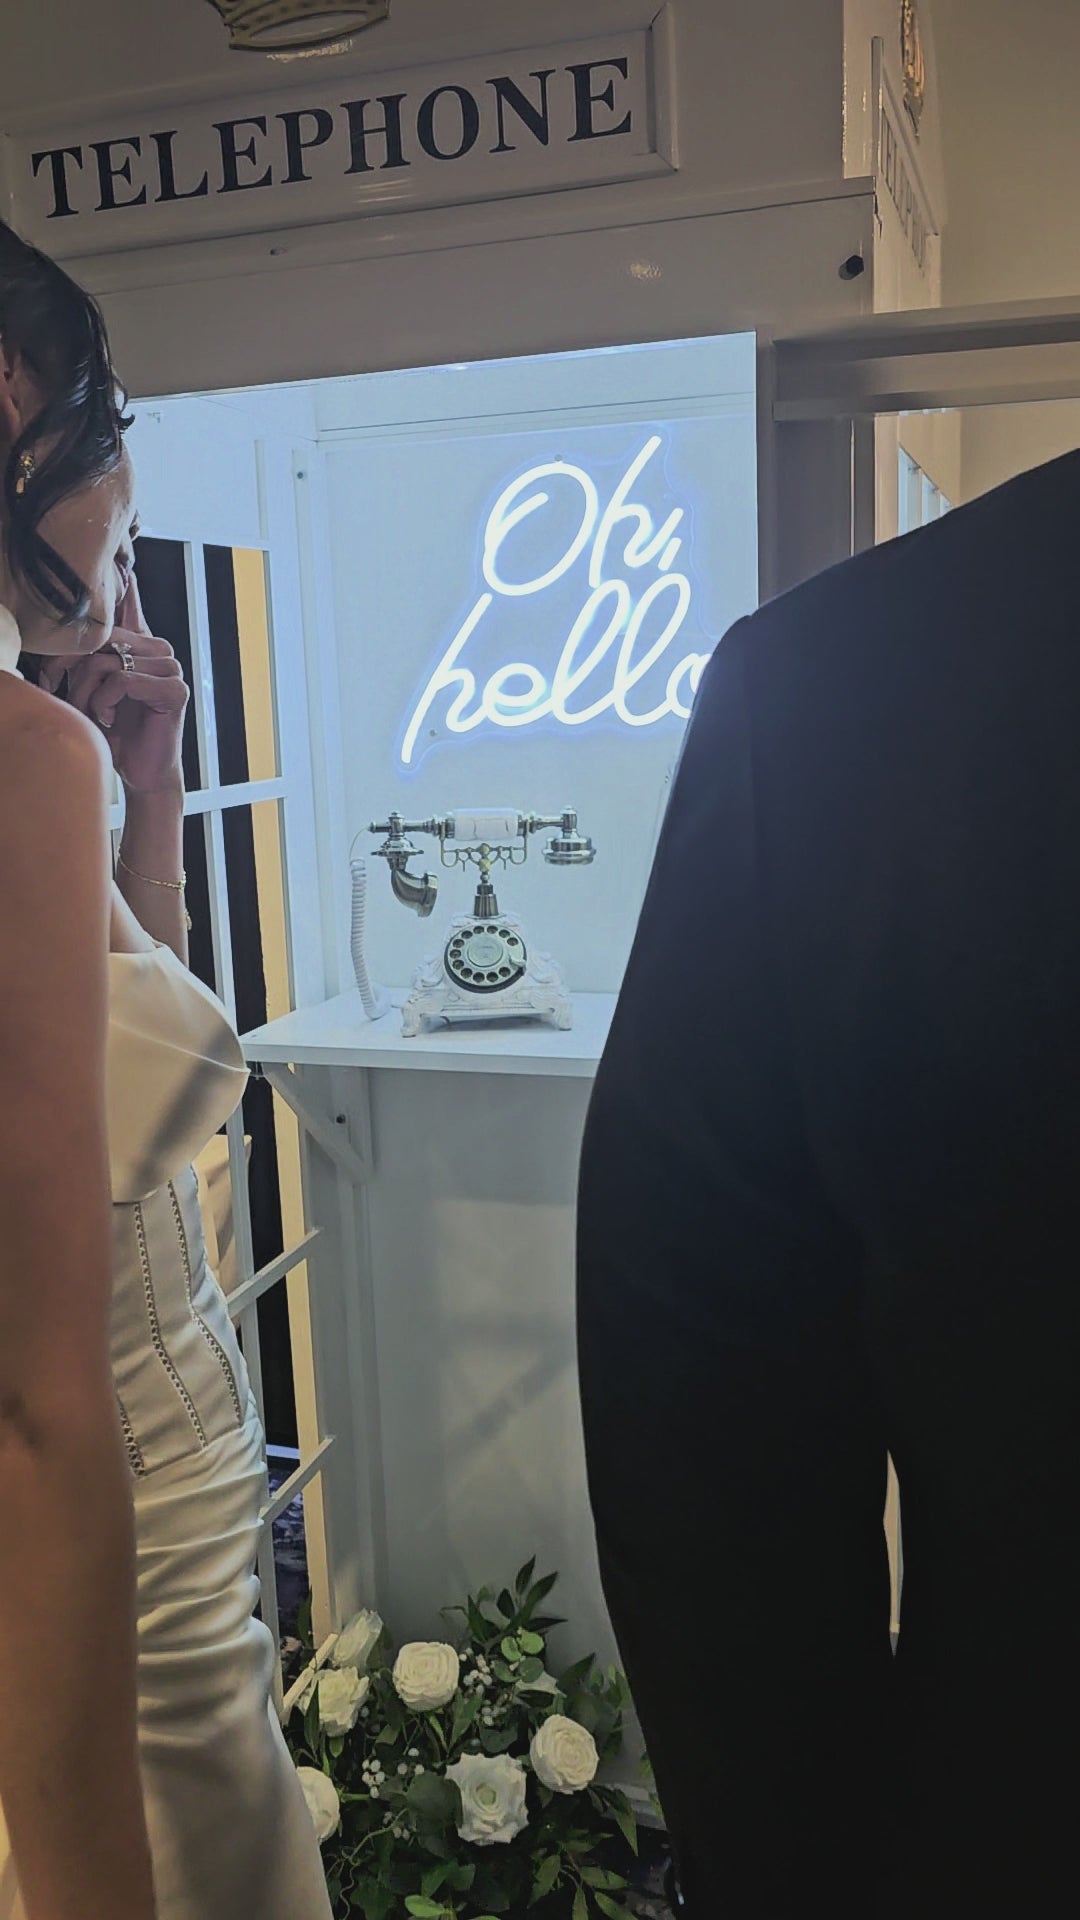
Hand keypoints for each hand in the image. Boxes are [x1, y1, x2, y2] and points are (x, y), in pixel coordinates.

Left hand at [41, 578, 188, 795]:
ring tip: (93, 713)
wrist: (139, 770)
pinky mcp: (175, 689)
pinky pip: (123, 680)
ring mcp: (171, 666)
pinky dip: (105, 702)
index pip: (128, 600)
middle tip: (66, 696)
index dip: (123, 581)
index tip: (122, 564)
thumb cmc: (114, 729)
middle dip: (71, 668)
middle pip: (100, 637)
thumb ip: (88, 654)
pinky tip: (108, 718)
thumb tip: (72, 623)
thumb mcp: (92, 684)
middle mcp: (158, 647)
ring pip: (107, 660)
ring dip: (87, 692)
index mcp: (140, 642)